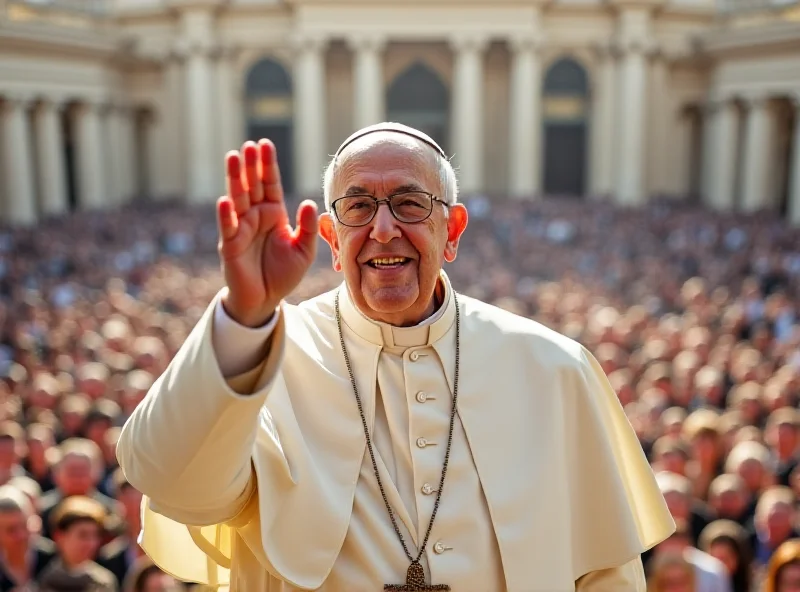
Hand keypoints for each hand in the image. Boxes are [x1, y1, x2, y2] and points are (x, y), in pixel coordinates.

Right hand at [217, 140, 317, 326]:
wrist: (266, 299)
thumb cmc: (284, 273)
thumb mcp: (304, 250)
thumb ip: (307, 228)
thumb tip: (308, 202)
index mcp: (273, 213)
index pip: (270, 184)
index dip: (268, 165)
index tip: (266, 144)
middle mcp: (255, 216)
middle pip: (253, 185)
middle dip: (251, 165)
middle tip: (250, 145)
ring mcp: (241, 228)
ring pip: (237, 199)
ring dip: (235, 179)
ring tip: (233, 157)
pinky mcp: (230, 245)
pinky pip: (228, 227)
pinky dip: (226, 215)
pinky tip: (225, 200)